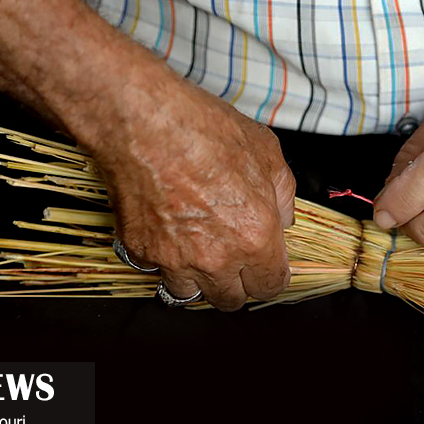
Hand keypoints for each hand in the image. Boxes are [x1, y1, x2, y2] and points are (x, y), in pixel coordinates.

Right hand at [88, 68, 294, 310]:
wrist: (146, 122)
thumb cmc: (205, 130)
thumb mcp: (268, 153)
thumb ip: (283, 195)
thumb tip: (284, 218)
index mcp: (255, 238)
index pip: (270, 287)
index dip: (270, 277)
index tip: (265, 269)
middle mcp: (216, 258)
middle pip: (230, 300)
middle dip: (235, 283)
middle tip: (232, 259)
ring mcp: (174, 258)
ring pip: (189, 293)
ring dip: (196, 277)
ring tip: (196, 248)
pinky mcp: (140, 249)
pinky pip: (154, 269)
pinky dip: (161, 257)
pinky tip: (166, 230)